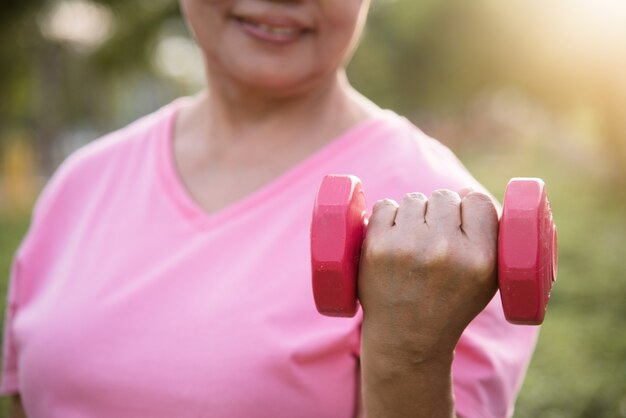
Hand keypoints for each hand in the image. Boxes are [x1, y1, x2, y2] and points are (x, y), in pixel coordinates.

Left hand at [358, 189, 498, 367]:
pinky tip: (392, 240)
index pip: (477, 200)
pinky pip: (385, 206)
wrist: (406, 338)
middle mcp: (445, 249)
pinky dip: (387, 218)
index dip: (468, 207)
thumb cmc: (449, 304)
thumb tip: (464, 190)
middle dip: (439, 212)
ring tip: (413, 243)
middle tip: (433, 238)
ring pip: (414, 199)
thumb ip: (487, 236)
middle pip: (444, 196)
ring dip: (413, 215)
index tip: (460, 222)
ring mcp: (407, 246)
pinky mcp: (376, 246)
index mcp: (480, 258)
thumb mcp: (487, 280)